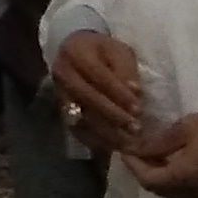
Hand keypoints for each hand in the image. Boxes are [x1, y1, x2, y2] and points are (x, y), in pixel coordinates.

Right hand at [50, 29, 148, 153]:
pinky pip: (76, 129)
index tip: (138, 109)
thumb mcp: (118, 51)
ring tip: (128, 142)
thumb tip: (134, 92)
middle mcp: (62, 72)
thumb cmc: (103, 51)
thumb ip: (126, 70)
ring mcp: (59, 93)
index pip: (98, 75)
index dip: (119, 93)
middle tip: (135, 128)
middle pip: (87, 97)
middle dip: (113, 115)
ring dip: (106, 132)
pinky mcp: (61, 110)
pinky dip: (95, 140)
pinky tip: (113, 146)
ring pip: (81, 116)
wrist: (77, 52)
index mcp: (75, 52)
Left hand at [117, 104, 197, 197]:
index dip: (133, 167)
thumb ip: (157, 144)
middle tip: (143, 154)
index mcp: (185, 177)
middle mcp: (197, 195)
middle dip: (148, 174)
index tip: (126, 152)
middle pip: (162, 192)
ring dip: (167, 185)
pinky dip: (185, 192)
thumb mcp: (185, 128)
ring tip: (164, 164)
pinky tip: (185, 174)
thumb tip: (134, 149)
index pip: (148, 181)